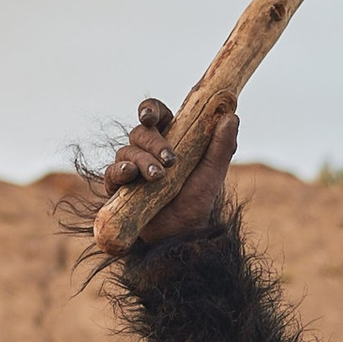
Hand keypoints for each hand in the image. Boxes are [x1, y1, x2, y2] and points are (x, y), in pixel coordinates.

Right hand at [97, 95, 238, 248]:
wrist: (182, 231)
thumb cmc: (197, 199)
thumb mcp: (213, 172)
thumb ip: (222, 145)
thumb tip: (231, 116)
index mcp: (168, 138)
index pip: (155, 115)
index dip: (150, 110)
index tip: (150, 116)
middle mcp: (146, 150)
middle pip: (140, 132)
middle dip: (154, 143)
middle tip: (170, 160)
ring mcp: (131, 168)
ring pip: (126, 151)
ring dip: (142, 161)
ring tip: (158, 176)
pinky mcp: (119, 187)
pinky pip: (111, 172)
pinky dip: (119, 171)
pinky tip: (129, 174)